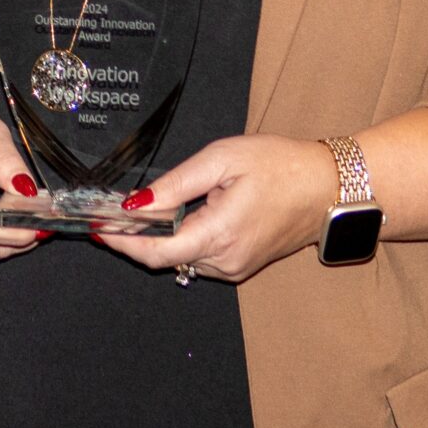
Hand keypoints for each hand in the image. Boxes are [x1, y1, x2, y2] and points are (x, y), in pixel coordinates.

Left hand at [98, 134, 331, 283]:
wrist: (330, 188)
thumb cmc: (281, 166)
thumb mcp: (222, 160)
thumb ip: (176, 185)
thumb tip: (135, 203)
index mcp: (219, 235)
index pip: (156, 252)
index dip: (122, 242)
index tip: (97, 227)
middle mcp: (226, 261)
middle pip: (164, 257)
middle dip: (135, 236)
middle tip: (111, 211)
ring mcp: (235, 267)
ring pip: (181, 258)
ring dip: (161, 237)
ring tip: (152, 206)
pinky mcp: (242, 265)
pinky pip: (200, 256)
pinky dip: (183, 238)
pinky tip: (184, 214)